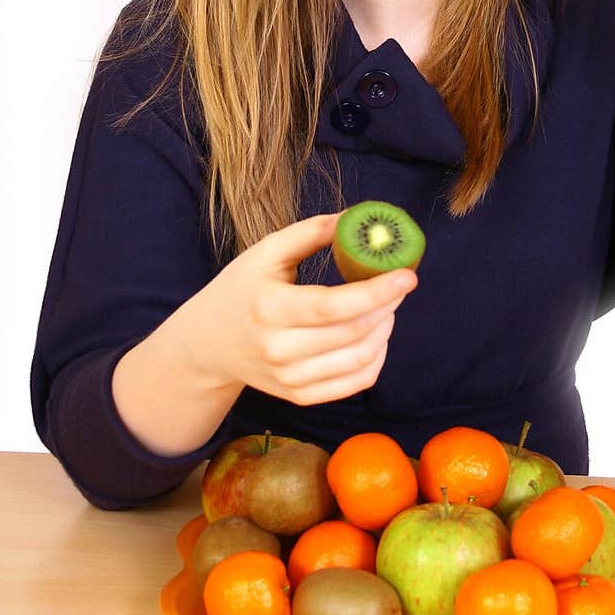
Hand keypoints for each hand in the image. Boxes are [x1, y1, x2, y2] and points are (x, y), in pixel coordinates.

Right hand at [185, 212, 416, 405]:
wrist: (207, 345)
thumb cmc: (241, 290)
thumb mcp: (266, 252)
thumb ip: (312, 231)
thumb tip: (359, 217)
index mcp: (269, 308)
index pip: (334, 305)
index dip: (377, 291)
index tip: (408, 275)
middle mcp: (278, 349)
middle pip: (353, 332)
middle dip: (388, 306)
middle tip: (398, 284)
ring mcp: (289, 378)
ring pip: (360, 359)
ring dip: (385, 330)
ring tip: (386, 307)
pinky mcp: (299, 396)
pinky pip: (356, 383)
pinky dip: (377, 358)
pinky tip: (376, 336)